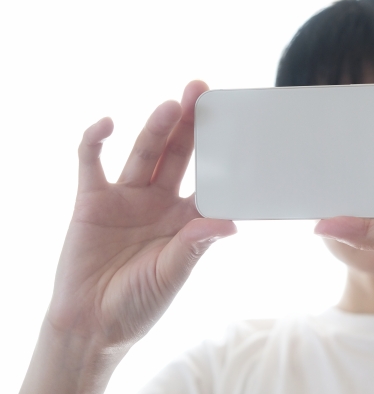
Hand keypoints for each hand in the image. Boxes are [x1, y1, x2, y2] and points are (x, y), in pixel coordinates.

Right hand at [47, 81, 235, 346]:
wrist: (91, 325)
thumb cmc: (139, 303)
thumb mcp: (171, 274)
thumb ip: (194, 246)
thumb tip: (230, 223)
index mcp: (185, 218)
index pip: (207, 179)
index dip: (220, 156)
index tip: (239, 129)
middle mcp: (158, 201)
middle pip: (177, 154)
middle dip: (189, 124)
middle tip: (202, 92)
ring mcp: (126, 198)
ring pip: (144, 154)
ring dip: (156, 128)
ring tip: (172, 105)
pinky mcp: (91, 200)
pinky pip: (92, 163)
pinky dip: (96, 141)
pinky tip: (107, 123)